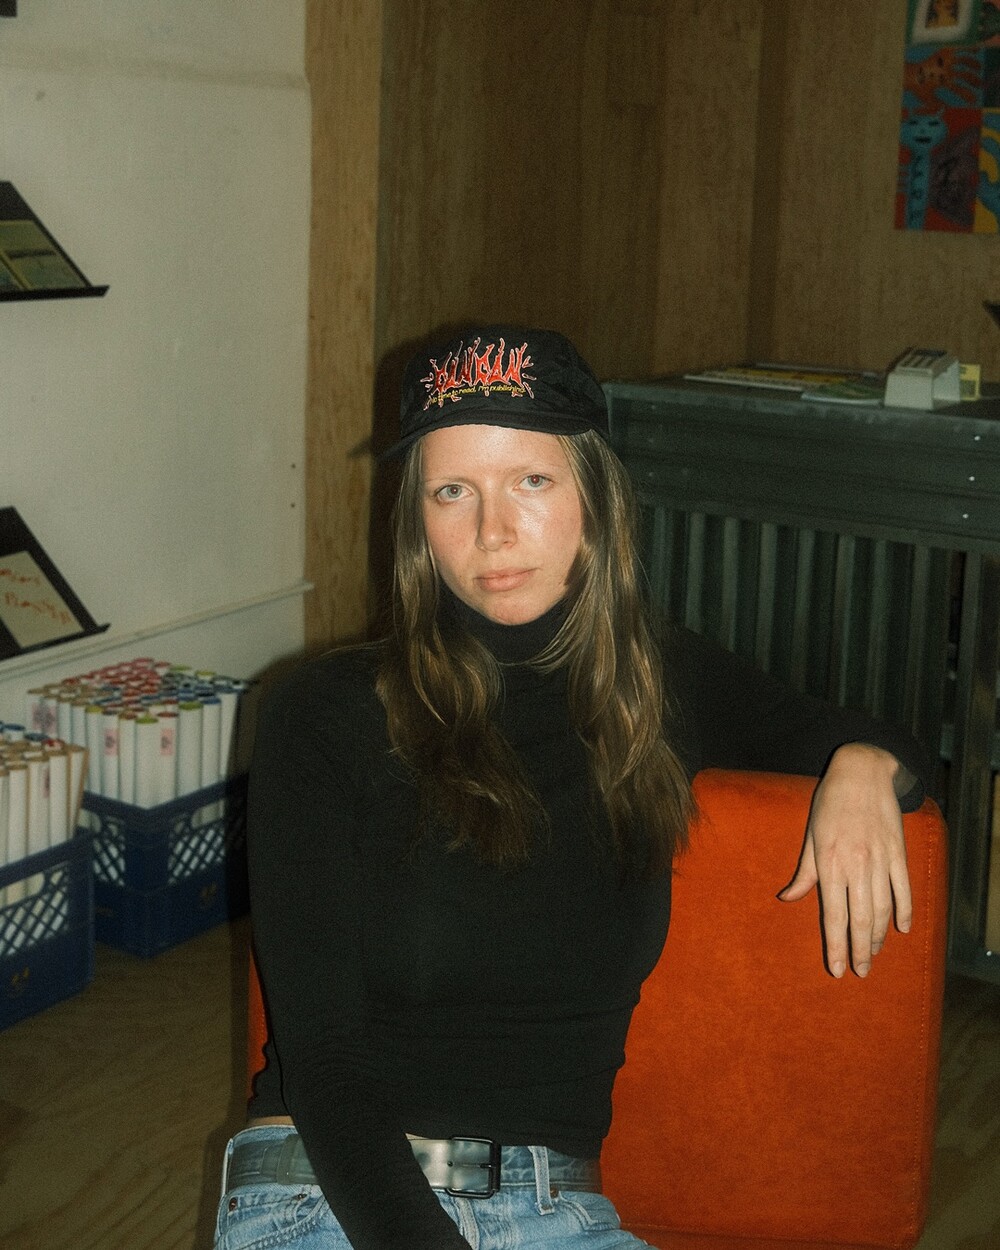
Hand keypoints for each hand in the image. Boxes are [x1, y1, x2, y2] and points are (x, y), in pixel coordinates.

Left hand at [778, 743, 911, 977]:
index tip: (836, 968)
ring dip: (878, 935)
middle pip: (860, 919)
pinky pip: (904, 889)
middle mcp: (856, 866)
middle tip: (859, 971)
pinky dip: (905, 910)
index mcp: (830, 863)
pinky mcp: (899, 852)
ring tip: (872, 953)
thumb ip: (804, 873)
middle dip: (859, 950)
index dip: (835, 944)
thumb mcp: (810, 836)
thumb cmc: (829, 804)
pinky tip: (902, 928)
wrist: (861, 772)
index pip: (833, 915)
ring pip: (883, 908)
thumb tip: (787, 899)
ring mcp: (880, 860)